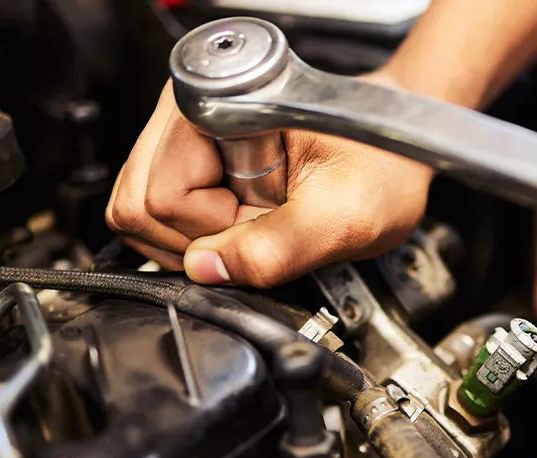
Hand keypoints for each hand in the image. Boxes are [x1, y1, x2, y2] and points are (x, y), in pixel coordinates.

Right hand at [106, 77, 433, 286]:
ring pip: (143, 216)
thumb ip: (278, 249)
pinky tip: (244, 223)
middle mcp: (186, 114)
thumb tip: (206, 271)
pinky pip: (161, 219)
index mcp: (218, 108)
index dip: (213, 232)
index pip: (159, 199)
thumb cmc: (384, 162)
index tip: (265, 224)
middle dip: (196, 240)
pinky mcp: (190, 162)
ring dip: (199, 240)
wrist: (399, 144)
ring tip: (256, 222)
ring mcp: (183, 138)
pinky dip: (202, 237)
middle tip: (259, 227)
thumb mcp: (345, 216)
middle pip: (137, 207)